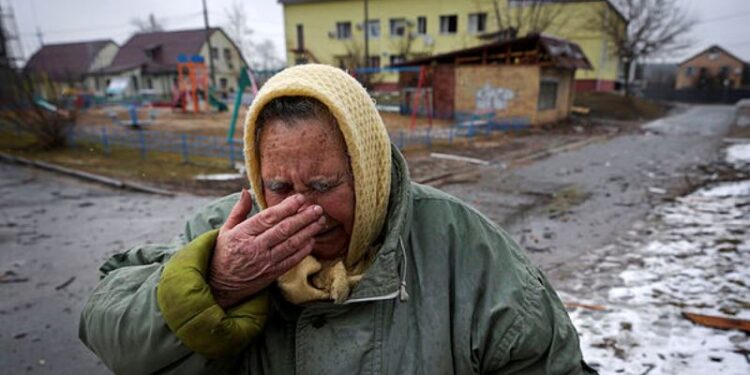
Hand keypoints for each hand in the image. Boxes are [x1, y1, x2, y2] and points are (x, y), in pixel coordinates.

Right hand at [209, 189, 324, 308]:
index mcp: (243, 234)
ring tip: (320, 222)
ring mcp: (264, 262)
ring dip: (308, 232)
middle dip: (303, 218)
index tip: (300, 198)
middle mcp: (254, 248)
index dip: (286, 207)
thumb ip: (239, 210)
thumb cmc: (223, 254)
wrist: (219, 285)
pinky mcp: (272, 274)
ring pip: (291, 244)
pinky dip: (303, 250)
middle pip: (283, 229)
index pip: (268, 217)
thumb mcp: (225, 230)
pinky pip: (291, 261)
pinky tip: (312, 240)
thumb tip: (246, 190)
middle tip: (317, 208)